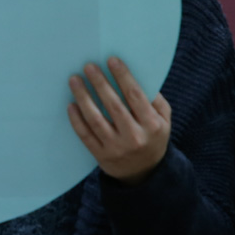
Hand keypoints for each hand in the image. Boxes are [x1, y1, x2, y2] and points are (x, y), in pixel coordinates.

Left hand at [68, 56, 170, 183]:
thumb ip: (156, 102)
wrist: (144, 174)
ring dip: (83, 97)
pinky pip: (85, 135)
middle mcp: (134, 136)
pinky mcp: (101, 155)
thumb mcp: (164, 122)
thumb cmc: (152, 138)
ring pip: (95, 119)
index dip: (123, 76)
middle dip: (100, 83)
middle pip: (113, 105)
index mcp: (152, 125)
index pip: (135, 96)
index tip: (111, 60)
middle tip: (88, 66)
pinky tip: (70, 104)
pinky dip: (76, 119)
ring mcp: (116, 147)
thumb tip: (143, 78)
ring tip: (74, 80)